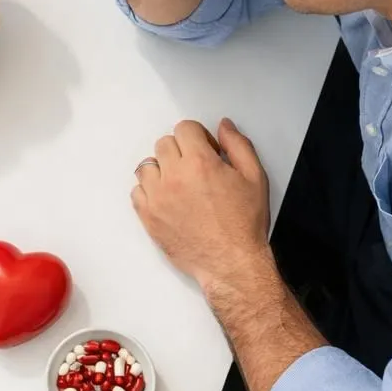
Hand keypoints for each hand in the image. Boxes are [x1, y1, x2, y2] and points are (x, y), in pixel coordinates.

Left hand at [131, 118, 271, 291]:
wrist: (232, 264)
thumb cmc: (244, 225)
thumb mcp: (254, 178)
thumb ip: (238, 145)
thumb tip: (224, 127)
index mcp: (200, 163)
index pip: (184, 128)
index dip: (198, 137)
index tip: (206, 150)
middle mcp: (174, 177)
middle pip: (164, 144)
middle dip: (181, 151)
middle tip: (196, 168)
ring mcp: (157, 197)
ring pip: (147, 166)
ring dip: (162, 170)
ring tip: (180, 184)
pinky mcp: (148, 217)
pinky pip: (137, 192)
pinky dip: (150, 192)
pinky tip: (168, 200)